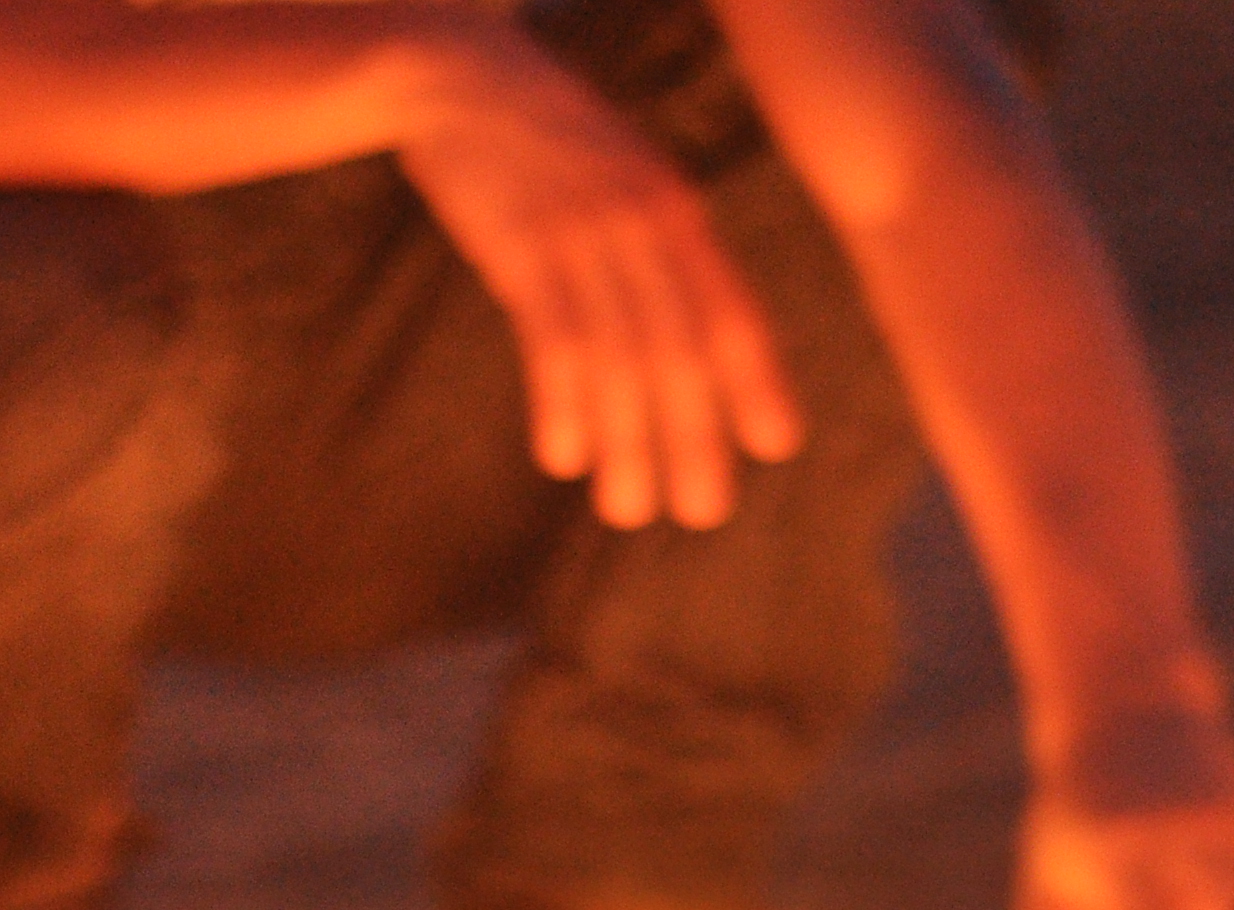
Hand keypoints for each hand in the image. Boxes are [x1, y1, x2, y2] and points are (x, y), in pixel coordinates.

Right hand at [399, 37, 797, 530]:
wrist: (455, 74)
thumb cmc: (538, 139)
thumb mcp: (616, 179)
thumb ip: (653, 242)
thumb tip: (677, 327)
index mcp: (677, 210)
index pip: (733, 308)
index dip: (757, 380)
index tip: (778, 446)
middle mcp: (643, 223)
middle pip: (683, 349)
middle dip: (697, 437)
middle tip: (704, 512)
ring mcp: (583, 234)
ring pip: (622, 358)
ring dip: (628, 444)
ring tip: (629, 511)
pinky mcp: (521, 245)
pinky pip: (553, 339)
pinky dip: (561, 404)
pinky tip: (560, 458)